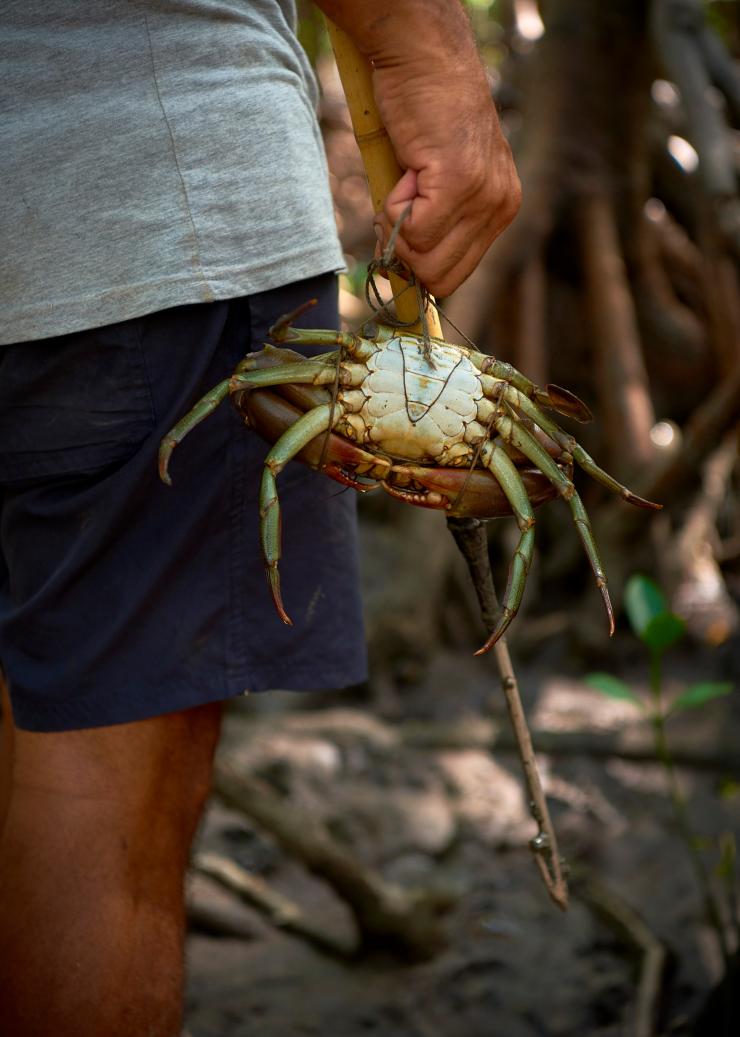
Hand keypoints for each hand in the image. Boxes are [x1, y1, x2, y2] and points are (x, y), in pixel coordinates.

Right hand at [317, 1, 520, 297]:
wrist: (425, 56)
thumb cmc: (424, 114)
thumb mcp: (440, 180)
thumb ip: (435, 225)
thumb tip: (397, 275)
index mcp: (500, 211)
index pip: (455, 277)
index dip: (417, 264)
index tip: (401, 230)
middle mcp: (500, 208)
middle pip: (439, 279)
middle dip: (405, 252)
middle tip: (398, 201)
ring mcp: (483, 196)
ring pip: (422, 258)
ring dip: (396, 224)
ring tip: (406, 178)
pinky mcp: (459, 182)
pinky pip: (411, 229)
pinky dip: (393, 204)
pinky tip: (407, 166)